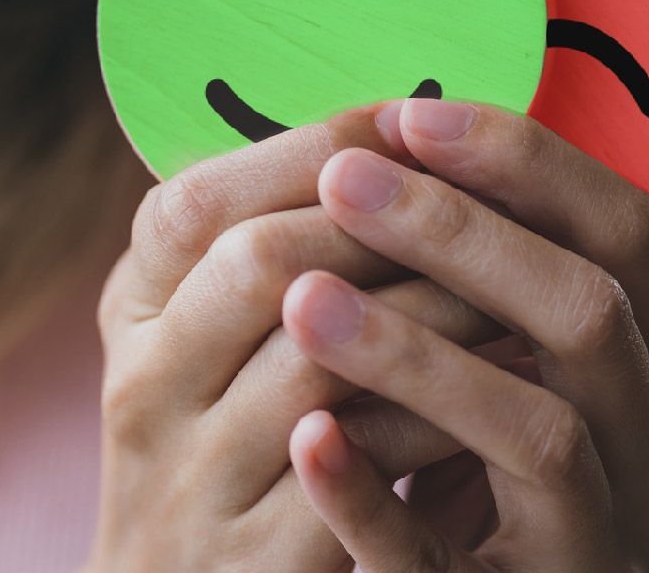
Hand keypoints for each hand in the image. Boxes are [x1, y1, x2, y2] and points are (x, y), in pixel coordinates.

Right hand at [87, 108, 502, 572]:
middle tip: (491, 195)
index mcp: (130, 317)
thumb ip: (272, 251)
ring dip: (436, 307)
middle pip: (258, 261)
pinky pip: (363, 462)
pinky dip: (443, 409)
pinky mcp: (260, 565)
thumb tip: (393, 128)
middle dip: (389, 219)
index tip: (410, 119)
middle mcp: (143, 394)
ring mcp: (194, 486)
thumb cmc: (231, 452)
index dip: (307, 148)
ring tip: (519, 279)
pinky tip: (510, 380)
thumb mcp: (213, 343)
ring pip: (319, 358)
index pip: (191, 202)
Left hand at [283, 100, 648, 571]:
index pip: (625, 232)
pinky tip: (307, 441)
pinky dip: (375, 498)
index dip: (527, 161)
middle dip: (463, 234)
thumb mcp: (512, 384)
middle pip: (591, 315)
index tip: (410, 114)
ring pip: (541, 433)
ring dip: (419, 354)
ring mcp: (601, 547)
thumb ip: (487, 290)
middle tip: (341, 179)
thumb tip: (390, 127)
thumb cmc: (482, 496)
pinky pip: (442, 565)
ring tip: (302, 299)